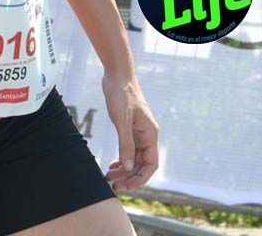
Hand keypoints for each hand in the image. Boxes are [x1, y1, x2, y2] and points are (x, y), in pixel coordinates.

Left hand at [101, 74, 158, 191]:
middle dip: (129, 177)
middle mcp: (146, 135)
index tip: (128, 186)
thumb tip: (127, 167)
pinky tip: (112, 167)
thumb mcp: (122, 120)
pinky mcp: (129, 128)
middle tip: (114, 186)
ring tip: (109, 179)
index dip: (141, 178)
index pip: (151, 164)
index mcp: (150, 134)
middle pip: (142, 164)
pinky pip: (128, 150)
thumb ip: (125, 143)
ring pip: (133, 158)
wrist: (117, 75)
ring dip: (124, 170)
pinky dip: (121, 160)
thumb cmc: (121, 94)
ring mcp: (138, 132)